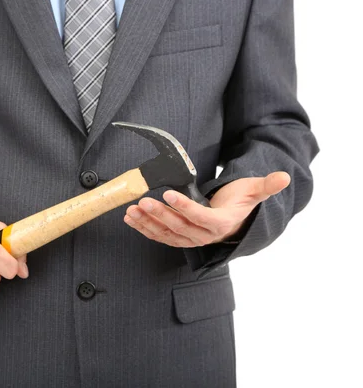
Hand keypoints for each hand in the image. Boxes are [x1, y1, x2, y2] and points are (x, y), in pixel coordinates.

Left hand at [124, 171, 290, 246]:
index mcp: (221, 224)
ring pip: (166, 233)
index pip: (201, 217)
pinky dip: (144, 228)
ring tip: (132, 210)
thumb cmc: (241, 203)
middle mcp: (203, 236)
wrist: (234, 222)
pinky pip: (159, 236)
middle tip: (143, 201)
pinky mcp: (177, 238)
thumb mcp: (254, 192)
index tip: (168, 194)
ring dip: (147, 222)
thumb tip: (284, 177)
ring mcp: (189, 239)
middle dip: (159, 214)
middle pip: (179, 226)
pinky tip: (130, 219)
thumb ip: (267, 186)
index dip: (185, 207)